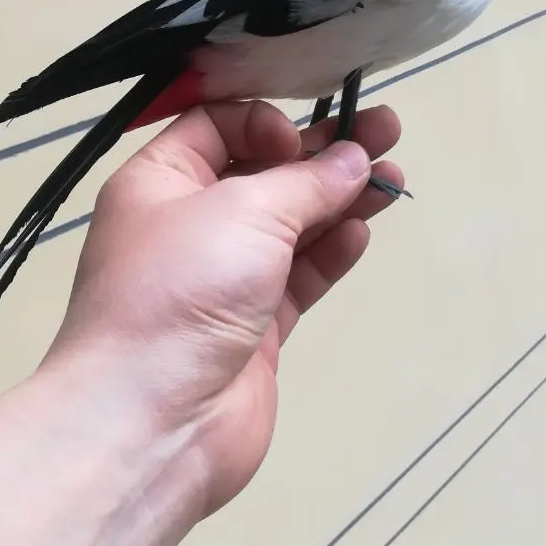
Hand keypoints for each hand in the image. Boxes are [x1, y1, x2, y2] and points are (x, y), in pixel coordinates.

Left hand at [45, 99, 402, 519]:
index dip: (266, 123)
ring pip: (290, 224)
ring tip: (392, 178)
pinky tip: (361, 230)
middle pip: (265, 172)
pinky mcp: (254, 324)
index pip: (217, 126)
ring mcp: (223, 277)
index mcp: (161, 181)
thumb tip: (354, 159)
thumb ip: (307, 182)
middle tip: (385, 132)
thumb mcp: (244, 211)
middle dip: (324, 153)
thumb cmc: (181, 288)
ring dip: (340, 200)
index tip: (304, 140)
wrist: (153, 422)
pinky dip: (329, 252)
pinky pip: (298, 275)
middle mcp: (189, 223)